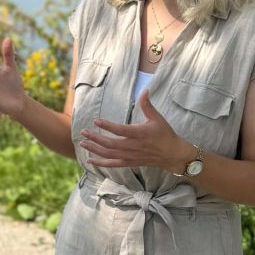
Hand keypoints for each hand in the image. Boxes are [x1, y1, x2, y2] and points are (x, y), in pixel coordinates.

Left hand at [77, 89, 192, 173]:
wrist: (172, 154)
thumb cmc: (165, 134)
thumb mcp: (157, 118)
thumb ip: (147, 105)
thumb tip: (144, 90)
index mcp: (140, 134)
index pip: (121, 130)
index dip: (108, 126)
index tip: (96, 120)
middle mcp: (133, 146)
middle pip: (111, 144)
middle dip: (96, 138)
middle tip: (83, 132)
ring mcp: (131, 156)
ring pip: (110, 154)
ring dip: (95, 149)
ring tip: (83, 143)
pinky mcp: (130, 162)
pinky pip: (113, 164)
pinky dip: (101, 163)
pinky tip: (90, 160)